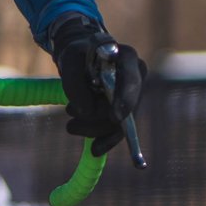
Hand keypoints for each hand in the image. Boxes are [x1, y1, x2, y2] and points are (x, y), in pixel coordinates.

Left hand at [46, 14, 141, 155]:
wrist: (80, 60)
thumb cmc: (76, 56)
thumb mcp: (69, 62)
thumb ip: (75, 84)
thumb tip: (87, 112)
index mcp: (127, 57)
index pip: (130, 80)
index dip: (125, 99)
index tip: (115, 117)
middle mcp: (137, 76)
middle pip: (125, 107)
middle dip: (97, 118)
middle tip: (69, 119)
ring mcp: (133, 95)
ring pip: (120, 122)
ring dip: (94, 129)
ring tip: (71, 126)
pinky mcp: (126, 110)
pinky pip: (119, 130)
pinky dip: (106, 140)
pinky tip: (96, 149)